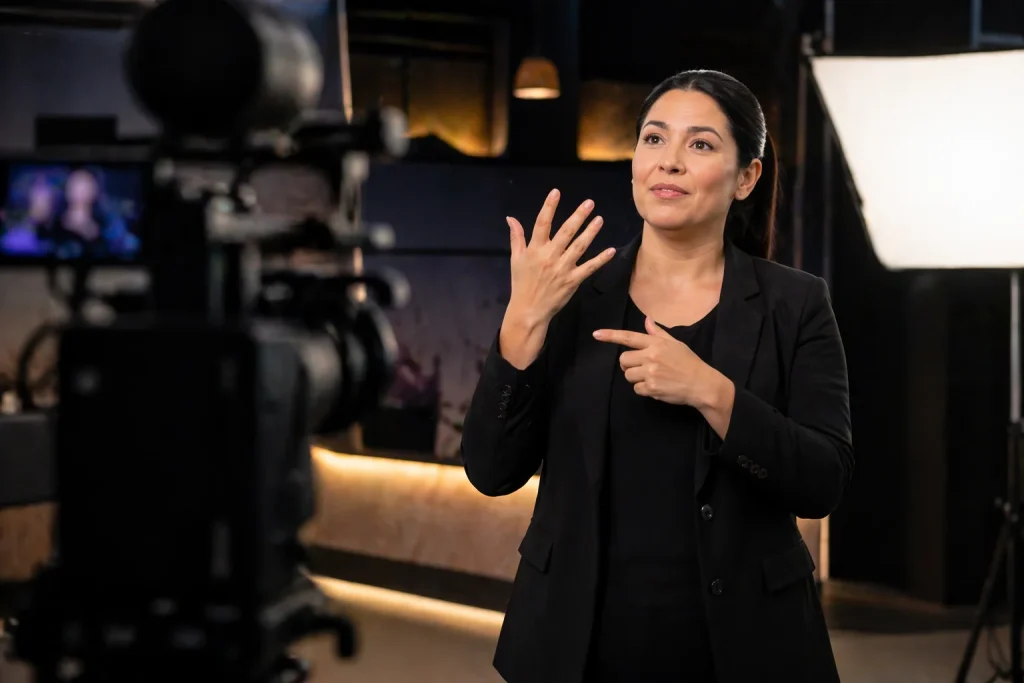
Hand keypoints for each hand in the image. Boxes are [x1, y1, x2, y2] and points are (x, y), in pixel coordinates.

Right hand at [505, 189, 615, 327]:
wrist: (528, 310)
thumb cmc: (521, 284)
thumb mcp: (516, 259)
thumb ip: (516, 237)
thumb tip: (510, 218)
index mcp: (535, 250)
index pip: (542, 223)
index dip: (549, 207)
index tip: (556, 192)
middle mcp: (549, 256)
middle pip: (566, 232)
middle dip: (578, 216)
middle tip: (589, 203)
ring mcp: (562, 269)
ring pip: (579, 246)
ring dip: (590, 232)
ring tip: (599, 219)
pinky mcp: (572, 281)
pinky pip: (589, 268)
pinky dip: (600, 259)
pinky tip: (610, 250)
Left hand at [593, 316, 720, 407]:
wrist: (702, 384)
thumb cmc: (689, 362)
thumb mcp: (675, 344)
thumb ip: (658, 333)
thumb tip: (647, 320)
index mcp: (656, 343)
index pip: (629, 337)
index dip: (611, 336)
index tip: (596, 334)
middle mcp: (651, 356)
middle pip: (623, 360)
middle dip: (629, 365)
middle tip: (643, 367)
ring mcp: (651, 372)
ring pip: (628, 375)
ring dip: (636, 378)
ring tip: (652, 377)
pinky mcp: (652, 387)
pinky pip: (636, 389)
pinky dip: (644, 390)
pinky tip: (656, 387)